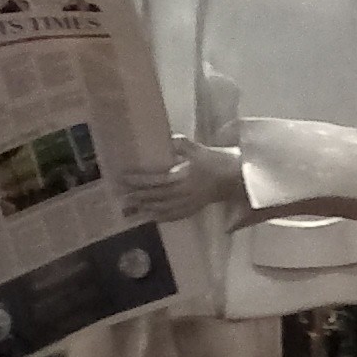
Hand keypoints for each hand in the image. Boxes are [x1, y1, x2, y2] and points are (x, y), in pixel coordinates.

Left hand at [124, 141, 249, 220]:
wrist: (236, 179)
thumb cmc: (216, 161)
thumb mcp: (198, 149)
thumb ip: (180, 144)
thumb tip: (163, 139)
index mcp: (184, 177)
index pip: (156, 179)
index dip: (139, 179)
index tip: (124, 177)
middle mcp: (184, 193)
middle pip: (156, 196)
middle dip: (137, 196)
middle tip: (121, 195)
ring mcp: (188, 203)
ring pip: (162, 208)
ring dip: (145, 208)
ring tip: (130, 208)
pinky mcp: (193, 209)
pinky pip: (174, 216)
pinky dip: (160, 217)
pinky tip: (150, 217)